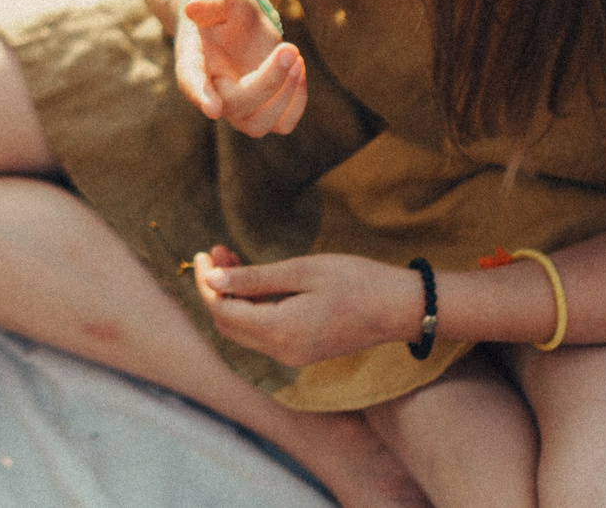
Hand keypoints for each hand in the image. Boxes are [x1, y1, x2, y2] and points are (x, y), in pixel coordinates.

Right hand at [171, 0, 306, 134]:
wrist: (236, 19)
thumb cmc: (223, 6)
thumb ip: (208, 1)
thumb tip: (192, 9)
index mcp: (192, 62)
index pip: (191, 83)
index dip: (200, 96)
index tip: (213, 109)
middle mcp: (212, 91)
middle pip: (236, 105)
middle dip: (268, 81)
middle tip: (289, 48)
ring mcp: (238, 106)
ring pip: (258, 124)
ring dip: (284, 96)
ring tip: (296, 57)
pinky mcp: (264, 110)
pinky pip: (282, 124)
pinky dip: (297, 101)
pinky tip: (299, 69)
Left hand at [190, 245, 419, 367]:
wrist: (401, 308)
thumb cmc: (356, 281)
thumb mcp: (302, 271)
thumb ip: (254, 278)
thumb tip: (212, 280)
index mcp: (279, 331)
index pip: (222, 311)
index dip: (206, 283)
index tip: (204, 252)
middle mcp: (281, 351)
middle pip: (228, 324)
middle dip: (215, 289)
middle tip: (216, 251)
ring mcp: (293, 355)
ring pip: (245, 329)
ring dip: (233, 297)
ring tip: (231, 258)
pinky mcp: (303, 351)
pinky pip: (264, 333)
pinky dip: (252, 307)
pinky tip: (255, 280)